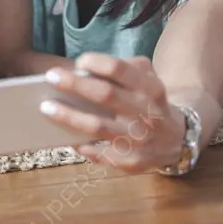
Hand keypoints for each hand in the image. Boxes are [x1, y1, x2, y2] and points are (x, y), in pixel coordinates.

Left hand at [42, 53, 186, 173]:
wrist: (175, 139)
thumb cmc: (148, 101)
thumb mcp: (147, 79)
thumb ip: (124, 69)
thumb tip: (84, 69)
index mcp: (150, 88)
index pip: (120, 70)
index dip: (97, 63)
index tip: (79, 61)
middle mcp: (146, 113)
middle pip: (105, 95)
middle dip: (75, 85)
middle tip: (51, 77)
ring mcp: (138, 140)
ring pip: (97, 127)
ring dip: (69, 117)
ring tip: (46, 107)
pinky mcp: (131, 162)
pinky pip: (100, 154)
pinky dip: (82, 146)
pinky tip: (66, 139)